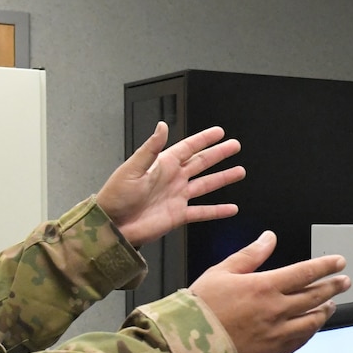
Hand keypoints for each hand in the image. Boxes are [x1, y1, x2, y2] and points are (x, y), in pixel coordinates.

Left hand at [97, 121, 244, 247]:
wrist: (113, 225)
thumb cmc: (116, 196)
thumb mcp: (132, 169)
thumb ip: (150, 149)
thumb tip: (162, 126)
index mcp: (163, 164)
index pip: (188, 147)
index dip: (204, 139)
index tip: (219, 132)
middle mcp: (173, 178)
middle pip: (202, 163)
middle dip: (219, 154)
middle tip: (235, 146)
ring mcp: (177, 197)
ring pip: (206, 185)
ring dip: (223, 178)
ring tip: (239, 172)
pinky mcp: (178, 215)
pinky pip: (203, 211)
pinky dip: (218, 211)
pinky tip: (231, 209)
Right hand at [191, 232, 349, 352]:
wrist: (189, 349)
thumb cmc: (200, 310)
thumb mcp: (221, 272)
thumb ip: (249, 255)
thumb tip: (268, 238)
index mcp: (265, 287)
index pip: (305, 272)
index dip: (326, 266)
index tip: (339, 262)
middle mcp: (276, 310)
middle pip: (315, 296)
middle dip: (333, 287)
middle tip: (344, 281)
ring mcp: (277, 334)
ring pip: (312, 320)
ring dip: (325, 310)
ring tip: (332, 304)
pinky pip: (300, 341)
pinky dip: (310, 331)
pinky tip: (312, 327)